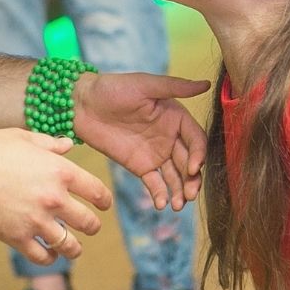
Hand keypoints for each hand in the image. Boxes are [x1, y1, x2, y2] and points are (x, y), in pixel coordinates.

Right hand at [0, 129, 111, 265]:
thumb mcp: (22, 137)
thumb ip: (50, 144)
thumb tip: (68, 145)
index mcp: (60, 171)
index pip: (97, 191)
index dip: (103, 200)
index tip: (103, 204)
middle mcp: (54, 198)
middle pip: (88, 222)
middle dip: (91, 225)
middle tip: (88, 226)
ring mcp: (36, 221)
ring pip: (70, 245)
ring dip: (74, 247)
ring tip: (72, 247)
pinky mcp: (17, 237)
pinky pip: (43, 256)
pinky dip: (50, 258)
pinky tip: (48, 253)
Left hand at [72, 73, 209, 210]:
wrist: (82, 104)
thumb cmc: (114, 88)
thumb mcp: (145, 84)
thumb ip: (175, 87)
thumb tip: (207, 84)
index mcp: (176, 118)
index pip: (196, 140)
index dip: (199, 154)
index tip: (194, 168)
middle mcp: (170, 137)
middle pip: (189, 162)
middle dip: (192, 179)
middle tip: (189, 194)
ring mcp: (156, 154)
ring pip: (175, 176)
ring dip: (179, 191)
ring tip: (177, 205)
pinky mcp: (140, 166)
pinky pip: (155, 183)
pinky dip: (160, 194)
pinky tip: (161, 205)